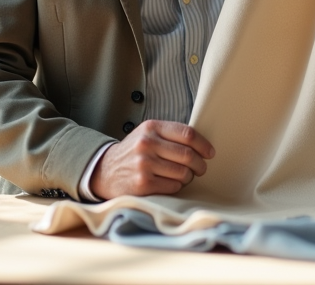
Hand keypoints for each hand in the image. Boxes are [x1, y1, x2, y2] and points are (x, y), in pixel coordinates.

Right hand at [90, 120, 214, 198]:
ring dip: (189, 176)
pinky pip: (173, 186)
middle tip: (201, 168)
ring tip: (185, 176)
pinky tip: (171, 183)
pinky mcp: (143, 183)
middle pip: (188, 155)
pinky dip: (177, 186)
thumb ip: (170, 135)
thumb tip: (201, 144)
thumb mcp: (148, 134)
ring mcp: (144, 164)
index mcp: (151, 128)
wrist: (105, 171)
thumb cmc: (134, 152)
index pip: (187, 134)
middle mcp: (147, 144)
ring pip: (183, 172)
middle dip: (199, 164)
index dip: (203, 144)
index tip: (210, 153)